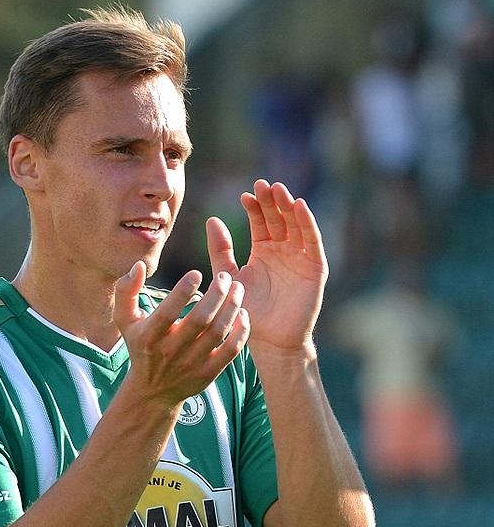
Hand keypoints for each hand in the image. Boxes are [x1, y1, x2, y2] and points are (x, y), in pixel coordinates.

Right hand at [114, 262, 248, 406]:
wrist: (152, 391)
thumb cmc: (141, 346)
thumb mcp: (126, 321)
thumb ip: (126, 291)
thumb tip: (138, 266)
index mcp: (149, 337)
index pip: (167, 312)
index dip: (183, 291)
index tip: (197, 273)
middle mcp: (170, 352)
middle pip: (200, 320)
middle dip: (216, 294)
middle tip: (225, 276)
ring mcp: (190, 364)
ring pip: (218, 332)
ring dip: (231, 307)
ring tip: (237, 289)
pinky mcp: (207, 374)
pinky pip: (230, 351)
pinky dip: (240, 331)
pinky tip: (242, 313)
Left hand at [206, 180, 327, 352]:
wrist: (269, 341)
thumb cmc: (249, 312)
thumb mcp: (230, 276)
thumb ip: (221, 250)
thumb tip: (211, 219)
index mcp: (264, 251)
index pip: (261, 222)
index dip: (255, 207)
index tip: (245, 196)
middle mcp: (284, 250)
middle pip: (279, 218)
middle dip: (271, 201)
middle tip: (262, 185)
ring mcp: (301, 258)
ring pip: (296, 225)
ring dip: (289, 206)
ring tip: (278, 190)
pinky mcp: (315, 268)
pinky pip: (312, 242)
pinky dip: (307, 224)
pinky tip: (299, 207)